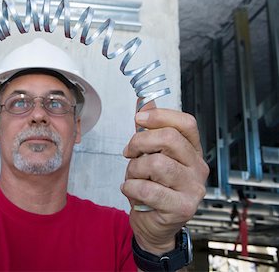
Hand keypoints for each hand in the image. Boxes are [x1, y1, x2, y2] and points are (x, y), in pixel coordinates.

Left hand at [120, 101, 208, 254]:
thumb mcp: (149, 156)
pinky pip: (148, 189)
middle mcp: (198, 168)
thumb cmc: (152, 188)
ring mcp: (194, 189)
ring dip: (133, 170)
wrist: (153, 225)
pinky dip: (131, 188)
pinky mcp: (183, 207)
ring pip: (156, 164)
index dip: (160, 115)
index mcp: (192, 151)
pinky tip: (132, 192)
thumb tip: (143, 101)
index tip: (138, 119)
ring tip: (132, 178)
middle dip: (139, 143)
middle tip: (128, 153)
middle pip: (169, 139)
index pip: (186, 123)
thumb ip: (148, 130)